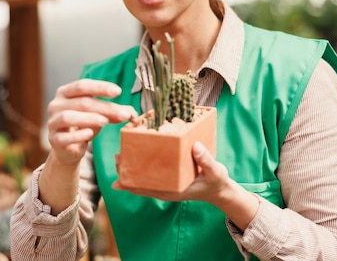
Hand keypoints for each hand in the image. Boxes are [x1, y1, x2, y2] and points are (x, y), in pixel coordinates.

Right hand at [47, 79, 137, 165]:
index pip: (82, 85)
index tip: (118, 91)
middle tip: (123, 113)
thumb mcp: (99, 114)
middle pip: (81, 102)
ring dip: (89, 118)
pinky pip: (64, 137)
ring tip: (105, 121)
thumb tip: (132, 113)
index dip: (100, 87)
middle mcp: (56, 105)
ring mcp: (52, 122)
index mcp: (66, 93)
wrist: (68, 147)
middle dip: (105, 107)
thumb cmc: (83, 124)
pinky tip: (90, 134)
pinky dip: (78, 135)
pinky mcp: (53, 139)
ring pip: (68, 117)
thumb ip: (113, 111)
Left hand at [113, 141, 231, 203]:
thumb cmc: (216, 181)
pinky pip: (151, 174)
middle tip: (116, 157)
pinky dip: (141, 167)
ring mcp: (167, 184)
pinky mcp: (169, 178)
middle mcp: (167, 189)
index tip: (118, 178)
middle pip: (141, 184)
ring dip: (131, 168)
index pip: (147, 190)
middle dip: (127, 173)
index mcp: (173, 191)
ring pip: (143, 179)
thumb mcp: (215, 171)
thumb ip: (206, 160)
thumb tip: (195, 146)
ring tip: (119, 155)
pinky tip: (134, 156)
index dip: (131, 185)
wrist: (220, 189)